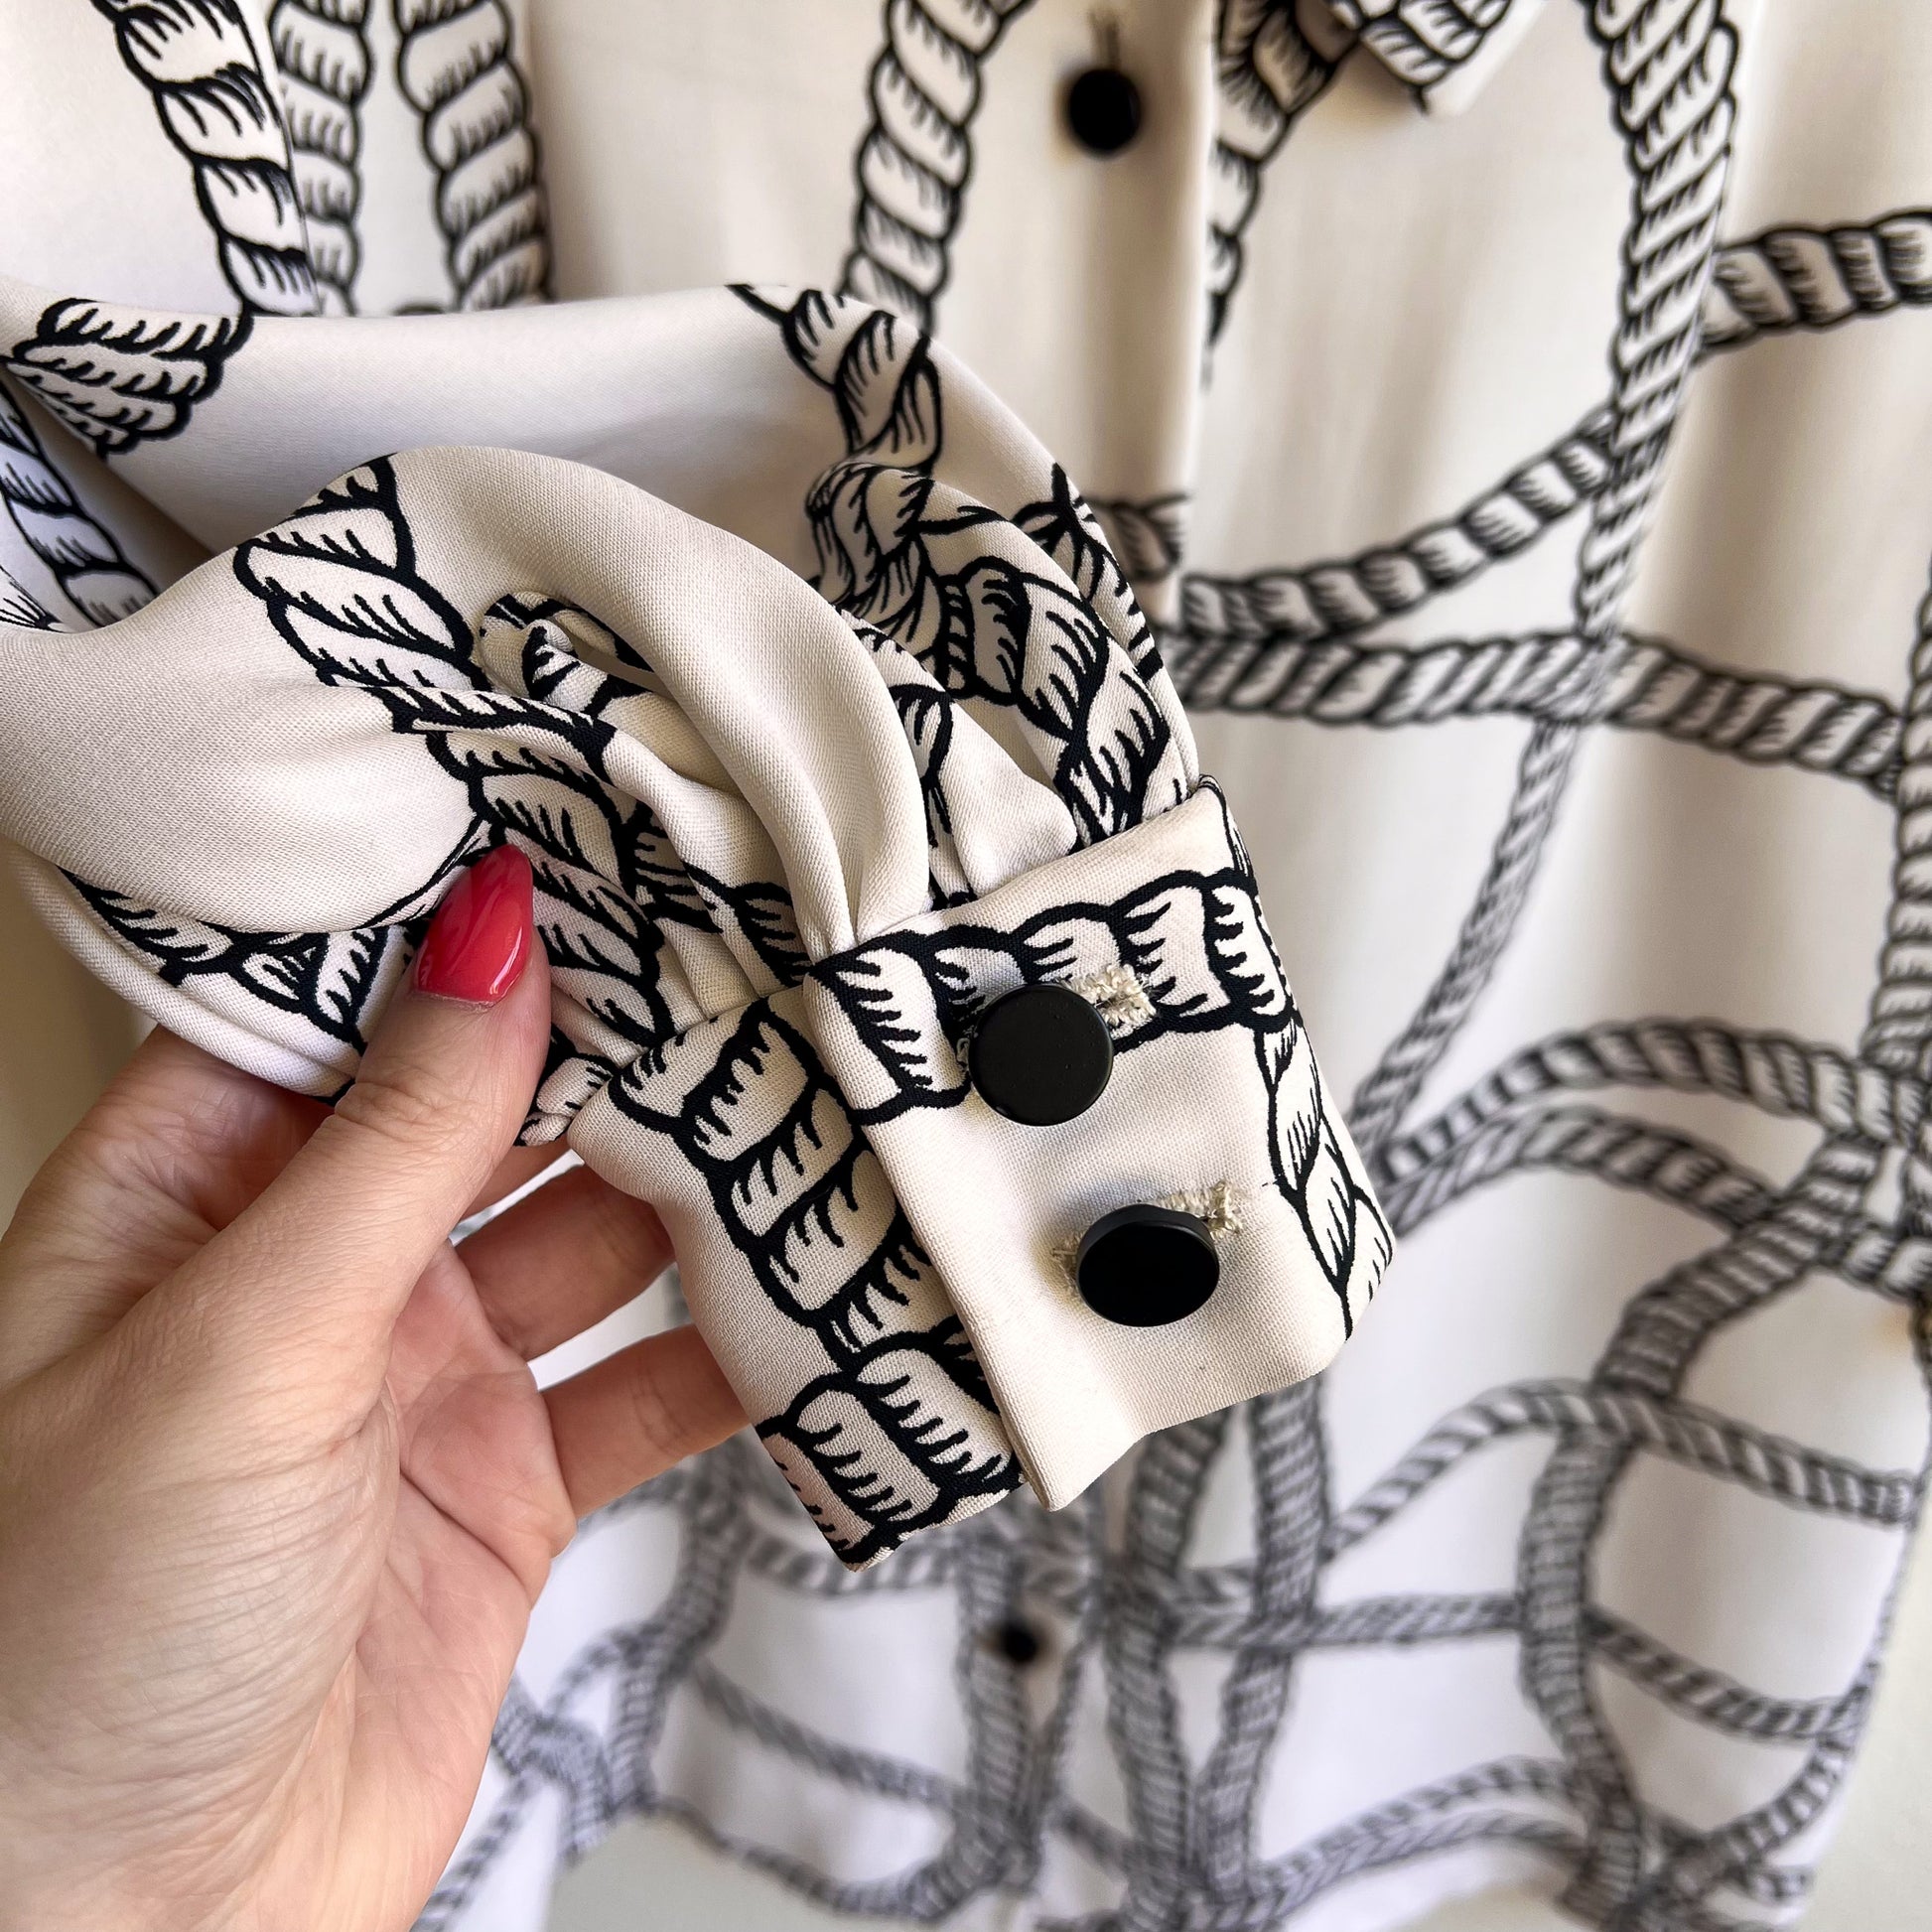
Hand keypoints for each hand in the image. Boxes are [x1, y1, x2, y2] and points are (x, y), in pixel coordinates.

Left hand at [0, 845, 745, 1931]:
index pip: (343, 1008)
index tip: (591, 852)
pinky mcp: (508, 1487)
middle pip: (491, 1112)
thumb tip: (484, 940)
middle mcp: (312, 1275)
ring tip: (798, 1116)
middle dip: (610, 1051)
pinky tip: (803, 1307)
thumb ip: (390, 1141)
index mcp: (191, 1198)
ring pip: (591, 1238)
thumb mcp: (242, 1344)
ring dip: (693, 1194)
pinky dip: (734, 1354)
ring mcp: (421, 1380)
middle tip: (740, 967)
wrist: (132, 1930)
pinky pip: (647, 1388)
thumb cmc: (72, 1643)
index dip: (461, 930)